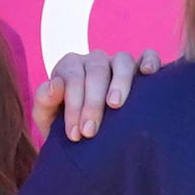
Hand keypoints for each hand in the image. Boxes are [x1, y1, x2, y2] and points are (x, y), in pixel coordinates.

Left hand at [33, 47, 162, 142]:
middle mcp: (94, 60)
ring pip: (122, 60)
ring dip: (119, 82)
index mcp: (69, 67)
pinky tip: (148, 73)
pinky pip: (148, 56)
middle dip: (92, 103)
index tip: (75, 134)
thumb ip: (45, 102)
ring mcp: (118, 63)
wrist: (90, 139)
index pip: (71, 78)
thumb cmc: (69, 128)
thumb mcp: (48, 119)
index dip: (73, 105)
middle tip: (90, 132)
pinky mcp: (140, 68)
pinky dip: (150, 60)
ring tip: (115, 105)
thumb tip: (55, 85)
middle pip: (96, 71)